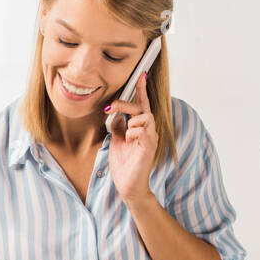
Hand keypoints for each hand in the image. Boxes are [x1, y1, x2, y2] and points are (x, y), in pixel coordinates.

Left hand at [105, 71, 158, 206]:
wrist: (127, 186)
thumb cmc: (124, 165)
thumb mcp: (116, 141)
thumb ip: (118, 127)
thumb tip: (115, 115)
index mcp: (141, 128)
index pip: (142, 104)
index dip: (141, 89)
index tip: (141, 74)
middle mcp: (149, 131)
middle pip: (141, 107)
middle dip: (124, 104)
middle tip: (109, 107)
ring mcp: (151, 138)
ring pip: (143, 117)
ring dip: (129, 123)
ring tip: (125, 138)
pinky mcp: (149, 147)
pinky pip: (140, 130)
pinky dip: (131, 134)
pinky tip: (128, 143)